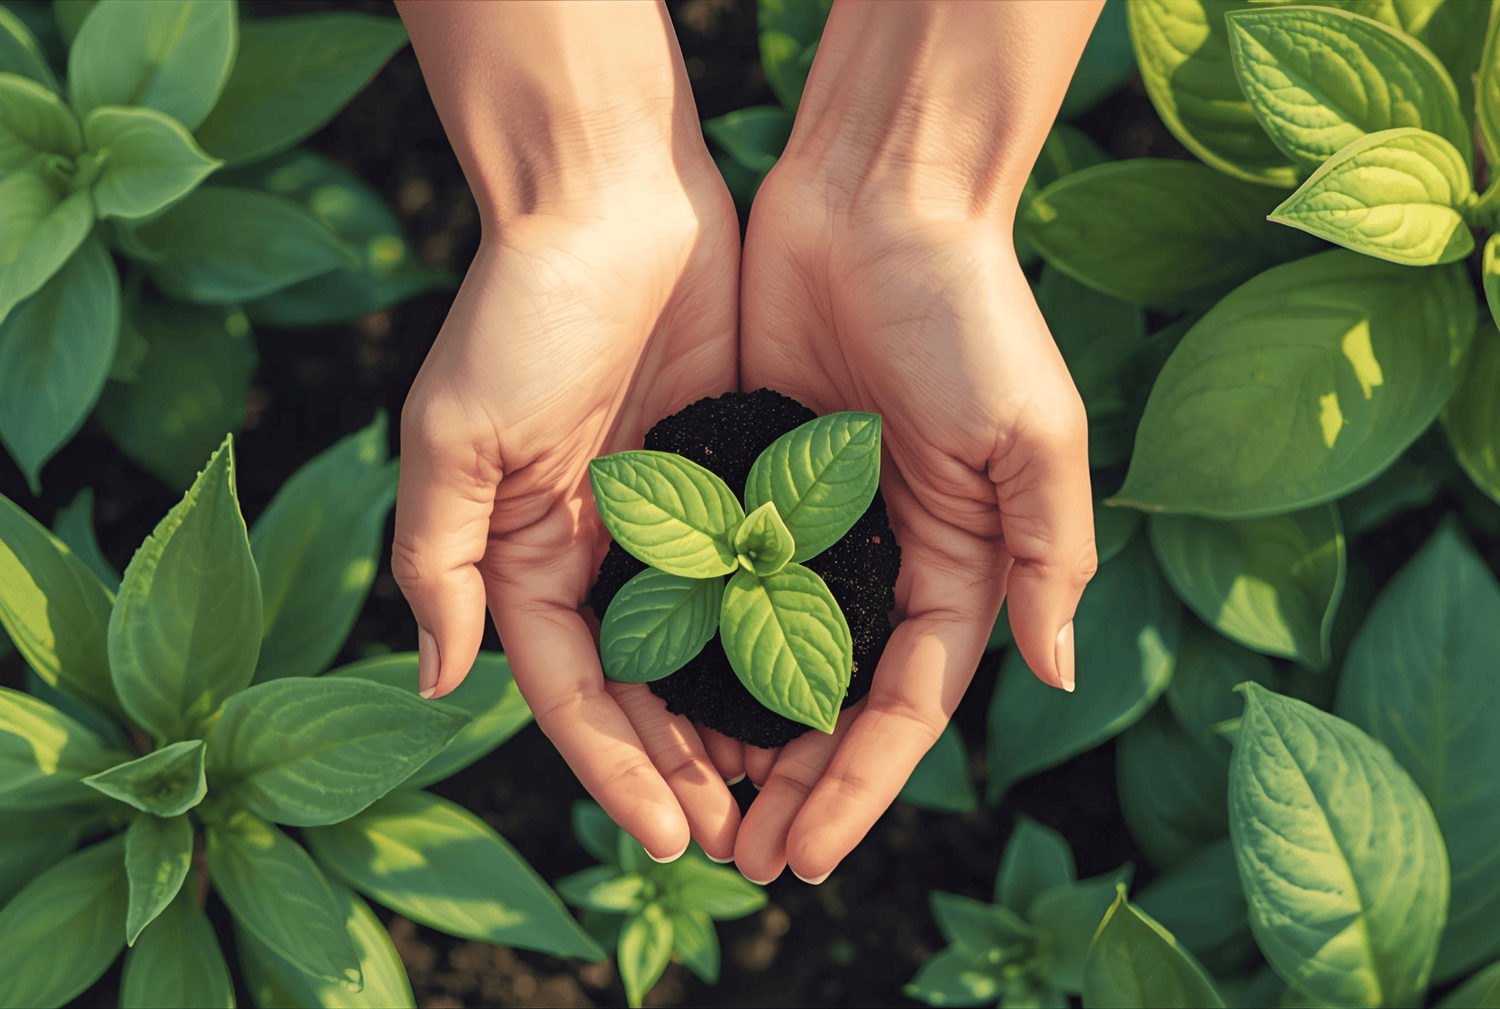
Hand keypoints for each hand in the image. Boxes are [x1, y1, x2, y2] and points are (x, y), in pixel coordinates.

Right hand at [390, 167, 744, 862]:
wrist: (611, 195)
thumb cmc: (523, 310)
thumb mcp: (457, 437)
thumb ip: (444, 560)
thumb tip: (435, 683)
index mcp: (527, 551)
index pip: (570, 690)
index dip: (615, 767)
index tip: (666, 836)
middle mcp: (599, 549)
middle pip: (641, 687)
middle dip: (680, 764)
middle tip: (735, 839)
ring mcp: (670, 516)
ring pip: (706, 646)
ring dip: (733, 718)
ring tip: (780, 788)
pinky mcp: (733, 471)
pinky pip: (758, 574)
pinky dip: (779, 634)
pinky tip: (817, 685)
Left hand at [730, 166, 1096, 883]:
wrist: (878, 194)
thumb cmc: (970, 308)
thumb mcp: (1031, 432)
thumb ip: (1046, 553)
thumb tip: (1055, 667)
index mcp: (956, 560)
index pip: (906, 704)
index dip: (862, 783)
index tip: (807, 852)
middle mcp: (880, 555)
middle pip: (832, 702)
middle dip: (796, 783)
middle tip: (741, 858)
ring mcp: (809, 521)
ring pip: (766, 658)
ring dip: (737, 734)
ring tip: (694, 805)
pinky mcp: (746, 476)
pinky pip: (713, 580)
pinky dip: (689, 643)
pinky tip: (654, 696)